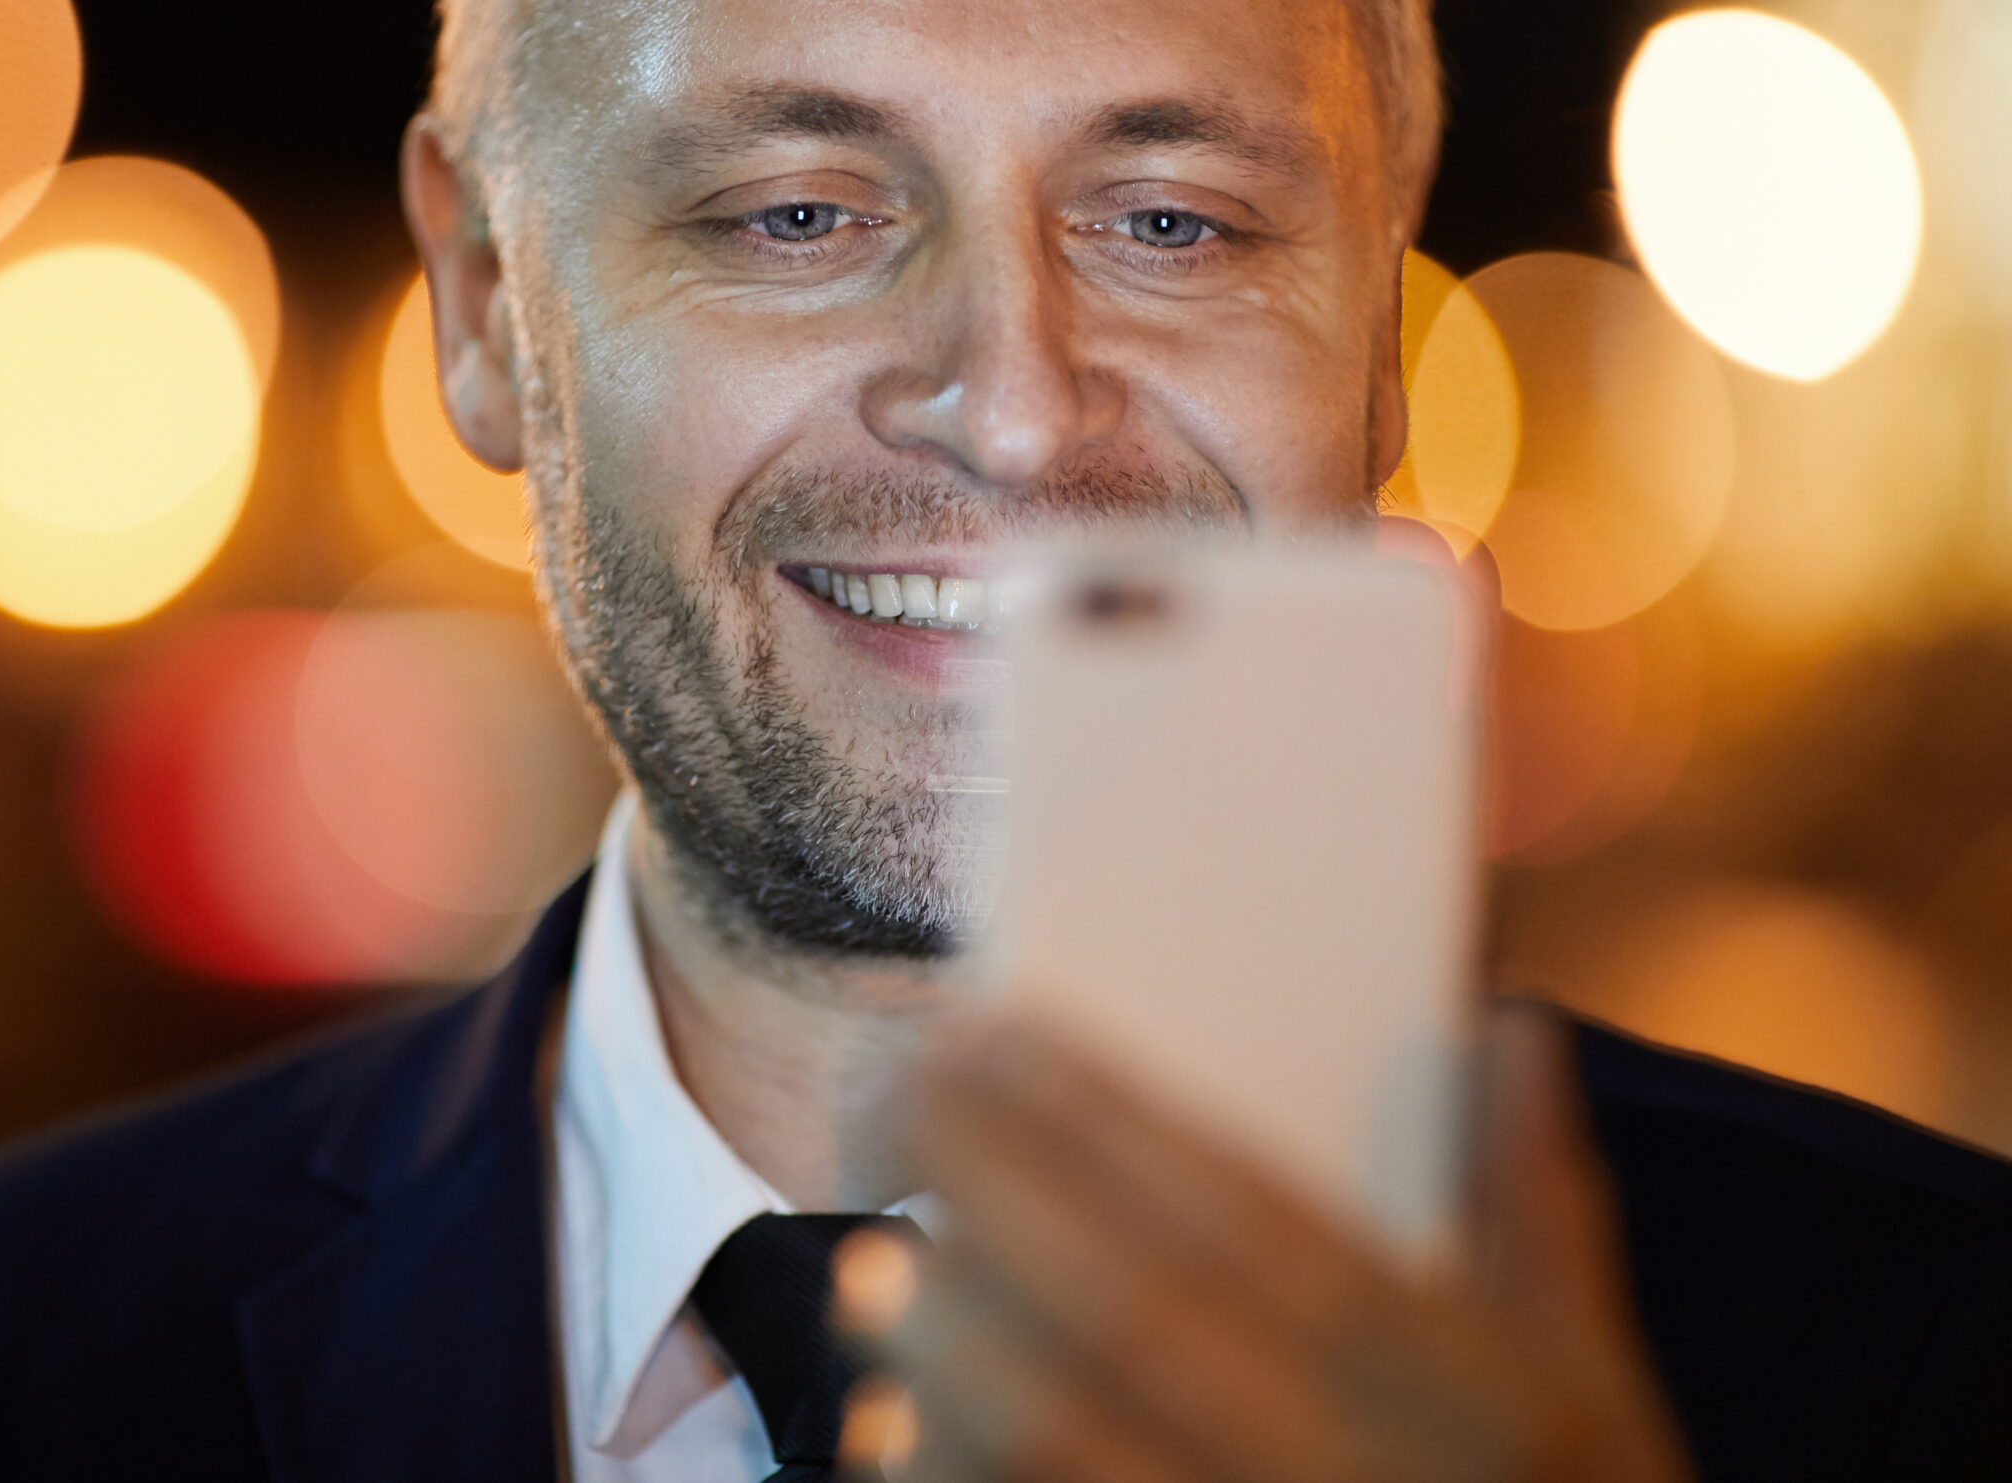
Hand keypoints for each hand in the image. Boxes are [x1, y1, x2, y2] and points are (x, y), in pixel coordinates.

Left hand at [868, 1000, 1694, 1481]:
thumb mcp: (1591, 1378)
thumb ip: (1536, 1200)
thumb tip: (1514, 1025)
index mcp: (1459, 1390)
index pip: (1258, 1225)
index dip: (1111, 1124)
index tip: (998, 1029)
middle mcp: (1352, 1475)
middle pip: (1134, 1317)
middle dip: (991, 1197)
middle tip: (888, 1105)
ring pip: (1066, 1449)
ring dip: (951, 1352)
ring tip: (870, 1273)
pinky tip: (897, 1431)